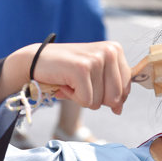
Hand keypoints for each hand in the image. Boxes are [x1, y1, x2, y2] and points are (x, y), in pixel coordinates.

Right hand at [0, 41, 130, 114]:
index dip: (108, 95)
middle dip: (95, 98)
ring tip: (71, 81)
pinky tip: (65, 83)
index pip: (126, 89)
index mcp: (115, 51)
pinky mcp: (82, 68)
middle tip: (79, 83)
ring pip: (100, 101)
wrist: (35, 61)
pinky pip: (87, 101)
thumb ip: (112, 91)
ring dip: (82, 97)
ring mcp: (96, 59)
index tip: (91, 84)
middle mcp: (109, 52)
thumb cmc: (67, 71)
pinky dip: (73, 98)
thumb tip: (119, 110)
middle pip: (115, 98)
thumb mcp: (95, 77)